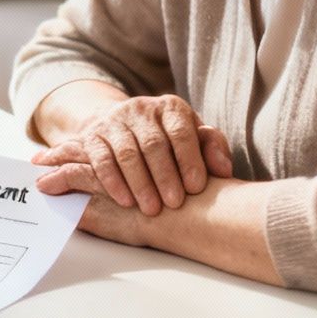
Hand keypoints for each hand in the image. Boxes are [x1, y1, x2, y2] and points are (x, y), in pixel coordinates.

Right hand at [32, 94, 232, 214]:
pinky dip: (113, 181)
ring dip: (140, 183)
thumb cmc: (169, 143)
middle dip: (164, 176)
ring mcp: (114, 121)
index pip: (181, 131)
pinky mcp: (93, 135)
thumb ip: (212, 151)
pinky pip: (101, 159)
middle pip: (153, 144)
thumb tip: (223, 169)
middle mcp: (141, 109)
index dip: (189, 160)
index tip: (196, 188)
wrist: (124, 129)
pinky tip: (125, 201)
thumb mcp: (193, 141)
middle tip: (174, 204)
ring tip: (151, 209)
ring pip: (126, 152)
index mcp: (170, 108)